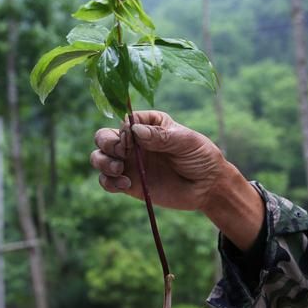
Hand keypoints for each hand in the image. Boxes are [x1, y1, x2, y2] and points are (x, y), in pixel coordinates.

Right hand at [91, 111, 226, 210]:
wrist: (208, 187)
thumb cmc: (201, 157)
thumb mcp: (186, 141)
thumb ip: (161, 136)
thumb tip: (135, 131)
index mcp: (148, 124)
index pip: (125, 120)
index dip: (124, 129)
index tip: (133, 138)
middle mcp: (134, 142)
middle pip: (104, 136)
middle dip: (106, 143)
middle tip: (121, 152)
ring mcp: (129, 163)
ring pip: (99, 158)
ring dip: (103, 162)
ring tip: (120, 169)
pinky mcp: (129, 184)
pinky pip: (107, 181)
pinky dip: (108, 182)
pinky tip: (126, 184)